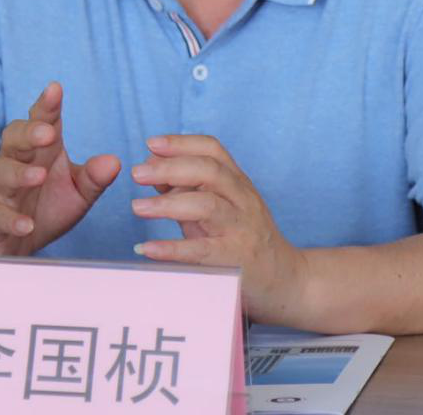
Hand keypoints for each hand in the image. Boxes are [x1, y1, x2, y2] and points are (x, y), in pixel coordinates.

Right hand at [0, 82, 119, 255]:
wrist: (10, 244)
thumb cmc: (45, 208)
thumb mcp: (77, 193)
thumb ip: (94, 178)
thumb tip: (114, 161)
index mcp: (40, 151)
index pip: (42, 122)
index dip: (47, 106)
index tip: (55, 88)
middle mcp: (16, 163)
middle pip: (15, 139)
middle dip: (30, 133)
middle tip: (48, 132)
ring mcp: (1, 190)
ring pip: (4, 173)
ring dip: (21, 174)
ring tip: (39, 176)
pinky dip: (12, 219)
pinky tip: (26, 223)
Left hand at [129, 134, 306, 321]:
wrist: (285, 280)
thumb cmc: (244, 240)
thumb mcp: (221, 208)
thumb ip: (190, 190)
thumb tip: (153, 172)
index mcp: (238, 182)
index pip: (212, 150)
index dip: (181, 143)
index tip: (151, 144)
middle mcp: (243, 200)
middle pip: (208, 171)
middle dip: (170, 168)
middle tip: (137, 174)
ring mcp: (242, 228)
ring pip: (207, 205)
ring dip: (168, 204)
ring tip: (138, 207)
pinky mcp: (237, 260)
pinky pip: (203, 250)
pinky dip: (172, 248)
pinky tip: (147, 248)